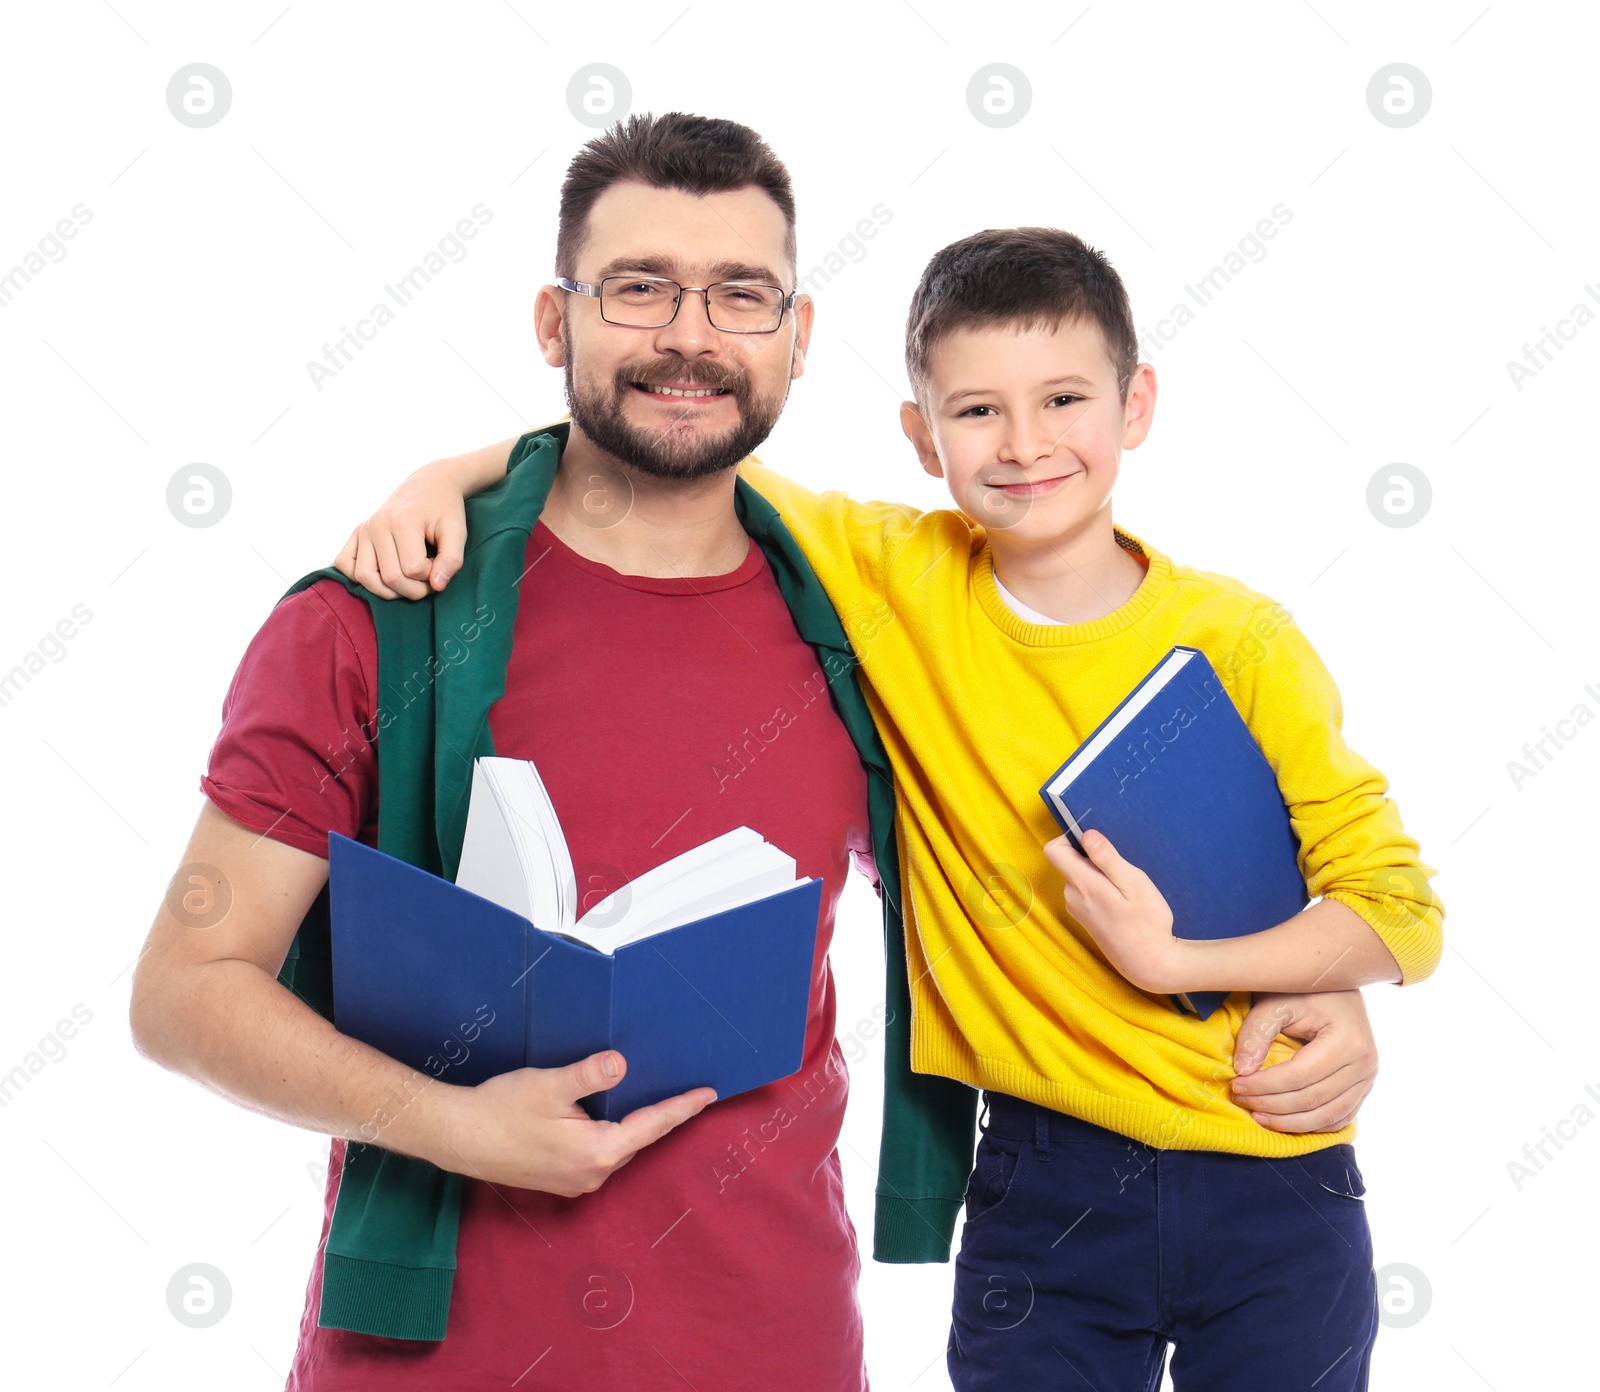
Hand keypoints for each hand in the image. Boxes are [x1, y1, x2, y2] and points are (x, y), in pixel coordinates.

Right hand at [333, 460, 472, 599]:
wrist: (428, 485)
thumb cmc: (445, 509)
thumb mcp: (457, 531)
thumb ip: (452, 559)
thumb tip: (437, 586)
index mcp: (403, 521)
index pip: (413, 570)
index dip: (431, 577)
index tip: (439, 566)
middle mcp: (377, 525)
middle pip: (390, 578)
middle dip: (414, 589)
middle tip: (428, 579)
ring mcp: (363, 529)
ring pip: (364, 578)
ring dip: (388, 590)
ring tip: (407, 581)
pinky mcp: (355, 533)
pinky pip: (344, 564)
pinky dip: (359, 577)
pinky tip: (382, 574)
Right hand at [430, 1049, 715, 1195]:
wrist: (456, 1137)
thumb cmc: (501, 1109)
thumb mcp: (549, 1084)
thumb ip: (589, 1075)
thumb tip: (622, 1063)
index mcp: (597, 1152)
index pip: (653, 1124)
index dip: (682, 1107)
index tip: (709, 1094)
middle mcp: (592, 1174)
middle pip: (639, 1138)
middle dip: (663, 1115)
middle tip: (688, 1092)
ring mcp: (576, 1180)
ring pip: (619, 1146)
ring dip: (636, 1125)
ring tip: (656, 1099)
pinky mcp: (560, 1178)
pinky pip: (600, 1153)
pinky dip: (613, 1133)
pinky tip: (612, 1115)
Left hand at [1043, 831, 1186, 993]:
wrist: (1149, 964)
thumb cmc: (1147, 923)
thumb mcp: (1134, 883)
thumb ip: (1107, 859)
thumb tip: (1086, 835)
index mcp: (1082, 884)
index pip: (1054, 849)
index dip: (1070, 838)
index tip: (1095, 843)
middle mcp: (1071, 895)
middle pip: (1071, 861)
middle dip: (1094, 859)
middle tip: (1122, 874)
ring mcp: (1076, 908)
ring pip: (1081, 876)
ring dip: (1100, 876)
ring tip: (1126, 892)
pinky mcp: (1083, 917)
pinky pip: (1085, 890)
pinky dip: (1101, 889)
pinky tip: (1122, 903)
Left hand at [1230, 989, 1377, 1132]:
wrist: (1336, 987)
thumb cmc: (1305, 990)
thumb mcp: (1277, 1002)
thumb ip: (1257, 1032)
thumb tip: (1243, 1070)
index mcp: (1347, 1040)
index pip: (1299, 1077)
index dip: (1264, 1086)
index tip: (1236, 1085)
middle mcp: (1365, 1064)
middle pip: (1312, 1099)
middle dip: (1271, 1105)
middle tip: (1240, 1099)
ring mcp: (1368, 1079)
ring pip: (1327, 1116)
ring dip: (1289, 1122)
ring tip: (1257, 1115)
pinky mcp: (1363, 1088)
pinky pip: (1339, 1118)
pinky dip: (1312, 1125)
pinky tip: (1284, 1121)